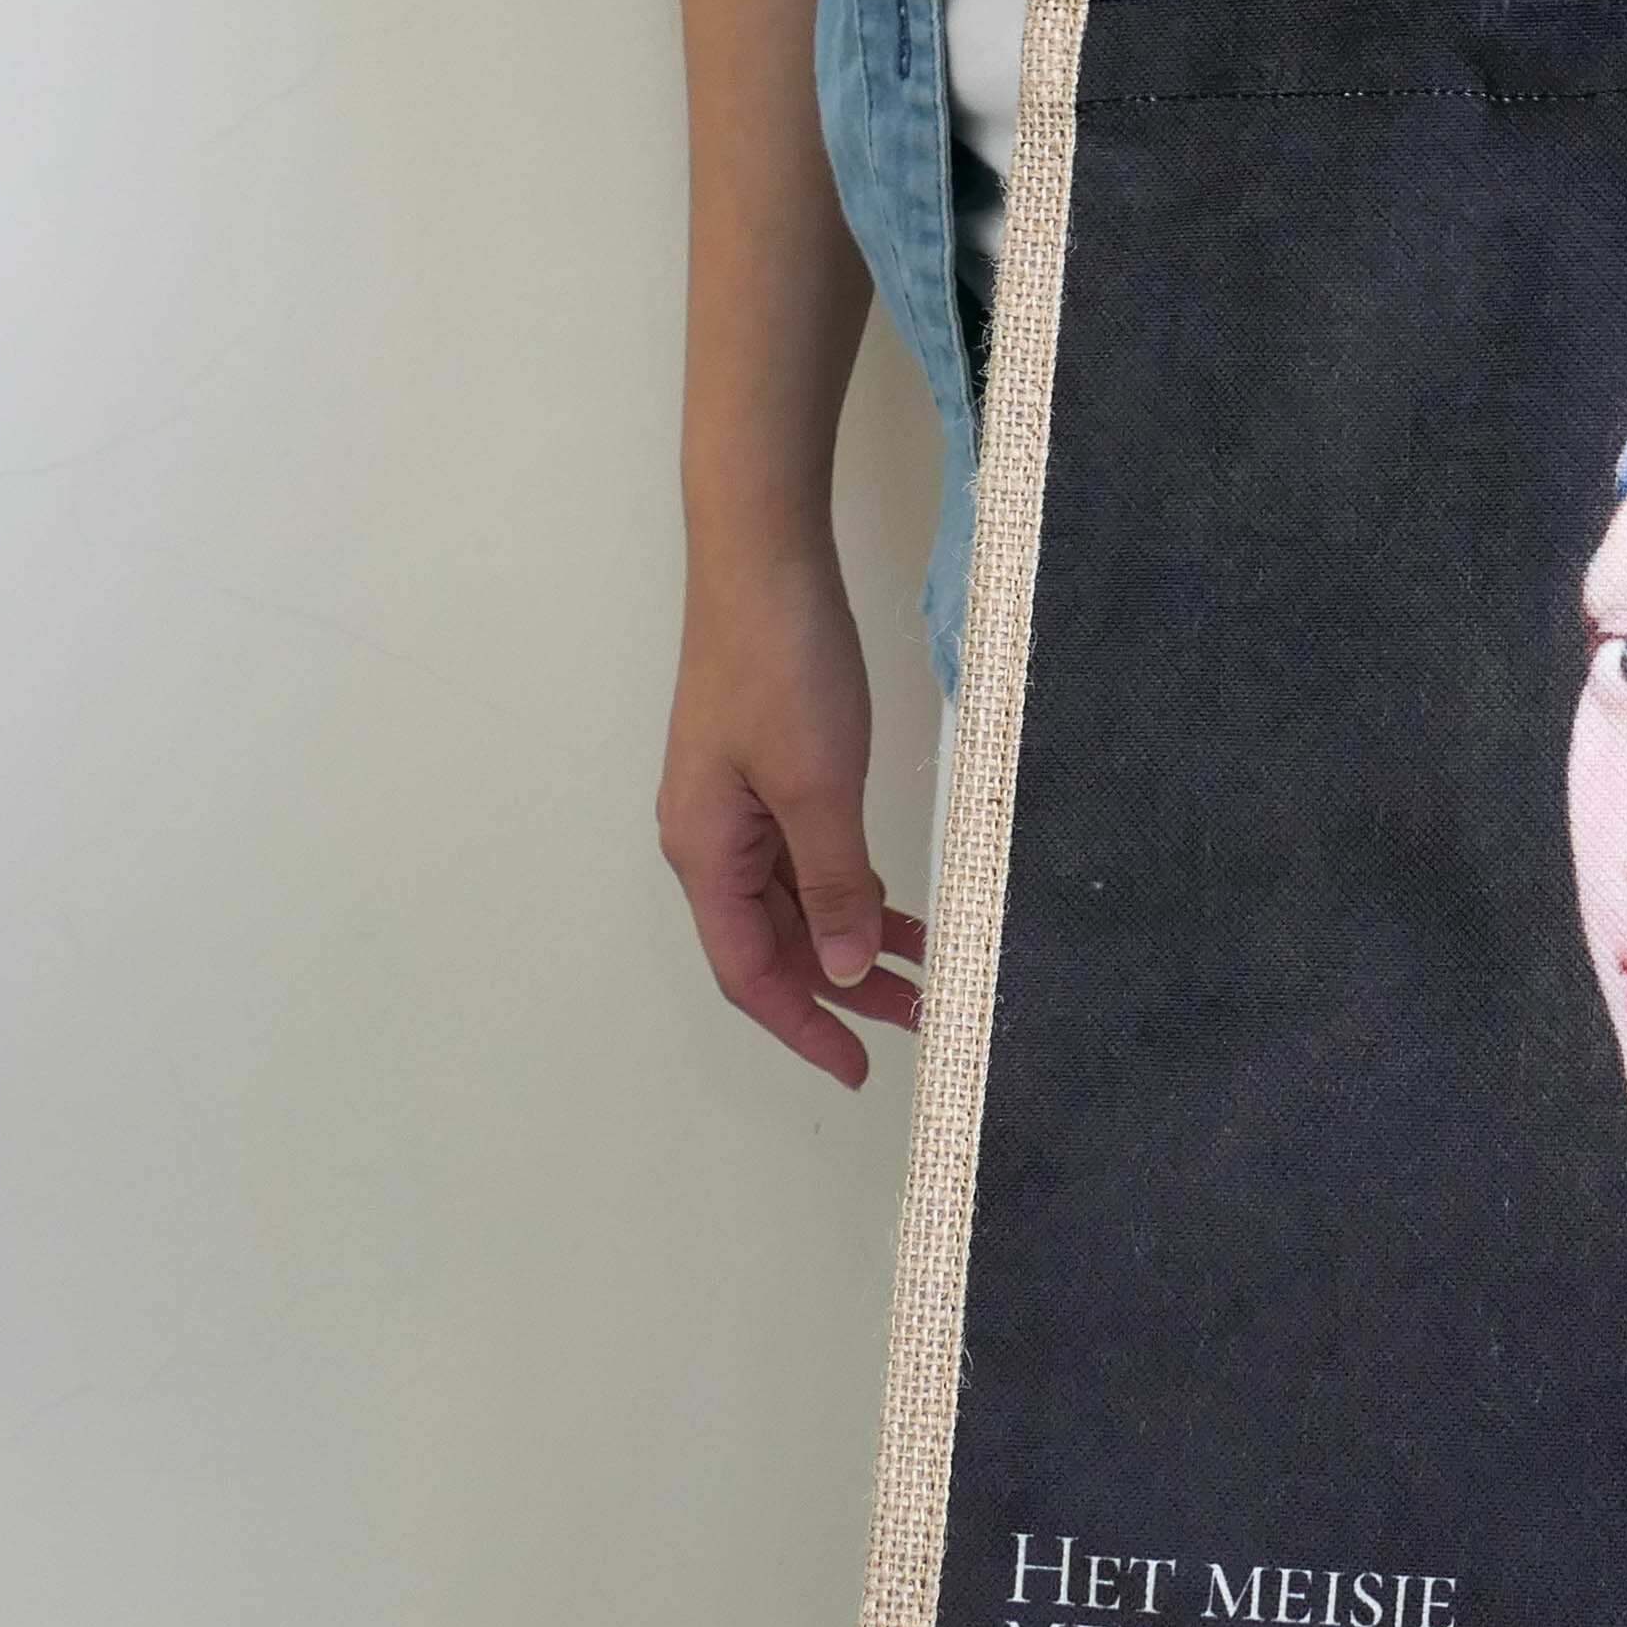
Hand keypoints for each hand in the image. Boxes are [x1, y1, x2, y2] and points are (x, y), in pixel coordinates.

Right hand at [657, 541, 923, 1083]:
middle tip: (916, 1020)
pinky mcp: (766, 772)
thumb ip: (834, 881)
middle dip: (840, 989)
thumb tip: (843, 968)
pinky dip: (850, 887)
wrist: (766, 560)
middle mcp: (711, 838)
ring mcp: (736, 805)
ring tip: (922, 974)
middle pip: (773, 943)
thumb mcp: (819, 785)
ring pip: (793, 901)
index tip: (858, 1066)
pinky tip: (897, 905)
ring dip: (852, 940)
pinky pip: (805, 856)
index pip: (750, 972)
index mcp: (705, 851)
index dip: (804, 1026)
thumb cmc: (778, 662)